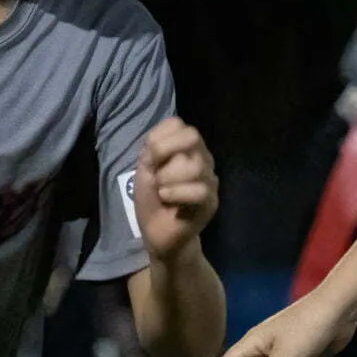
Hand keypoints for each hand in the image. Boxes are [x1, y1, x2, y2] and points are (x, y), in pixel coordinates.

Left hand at [134, 118, 217, 257]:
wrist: (157, 233)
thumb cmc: (152, 199)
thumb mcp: (145, 169)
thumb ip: (152, 149)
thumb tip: (162, 140)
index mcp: (185, 147)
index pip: (178, 124)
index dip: (160, 138)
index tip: (151, 158)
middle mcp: (202, 158)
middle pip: (191, 138)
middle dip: (165, 155)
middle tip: (157, 176)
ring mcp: (210, 179)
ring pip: (195, 166)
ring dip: (168, 179)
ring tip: (162, 192)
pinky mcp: (211, 201)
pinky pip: (200, 190)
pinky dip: (177, 194)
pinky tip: (168, 200)